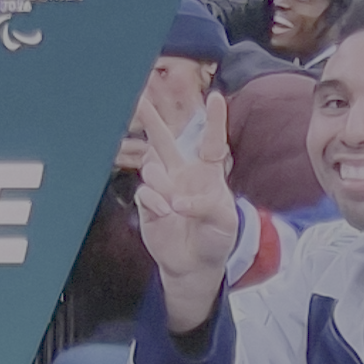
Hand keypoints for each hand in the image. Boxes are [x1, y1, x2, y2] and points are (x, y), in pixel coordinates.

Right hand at [132, 90, 239, 331]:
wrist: (195, 266)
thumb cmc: (216, 240)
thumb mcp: (225, 221)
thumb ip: (207, 204)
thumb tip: (177, 200)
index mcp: (207, 174)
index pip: (211, 143)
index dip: (214, 121)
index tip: (216, 97)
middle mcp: (182, 175)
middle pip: (165, 141)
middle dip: (152, 120)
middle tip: (139, 98)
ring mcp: (163, 189)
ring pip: (152, 168)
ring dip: (162, 183)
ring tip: (173, 205)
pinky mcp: (149, 204)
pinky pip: (146, 192)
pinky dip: (155, 201)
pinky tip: (166, 212)